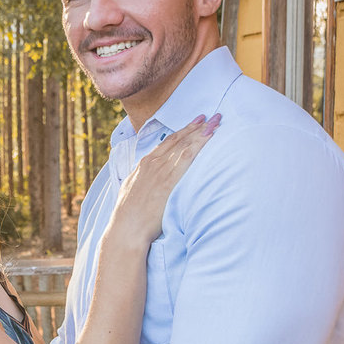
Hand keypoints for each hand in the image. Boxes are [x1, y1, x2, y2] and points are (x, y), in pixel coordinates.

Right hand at [110, 113, 219, 247]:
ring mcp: (161, 170)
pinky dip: (199, 144)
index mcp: (145, 163)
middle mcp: (153, 162)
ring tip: (216, 121)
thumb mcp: (133, 190)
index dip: (184, 130)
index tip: (196, 122)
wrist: (126, 228)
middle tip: (213, 115)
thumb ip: (144, 180)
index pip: (169, 141)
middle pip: (180, 139)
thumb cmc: (129, 214)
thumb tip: (151, 179)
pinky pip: (188, 157)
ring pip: (186, 144)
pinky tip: (209, 137)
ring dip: (202, 131)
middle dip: (197, 126)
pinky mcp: (169, 181)